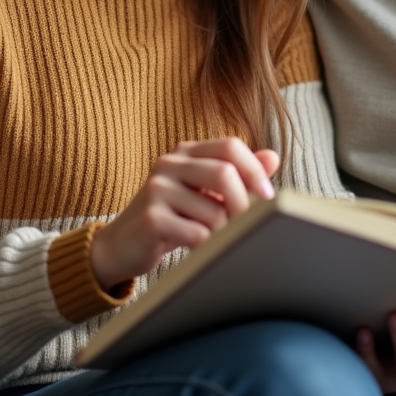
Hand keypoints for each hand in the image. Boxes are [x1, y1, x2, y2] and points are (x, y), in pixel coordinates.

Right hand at [90, 138, 278, 290]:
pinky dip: (207, 246)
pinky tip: (197, 249)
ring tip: (214, 239)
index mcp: (186, 151)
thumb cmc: (173, 217)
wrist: (122, 245)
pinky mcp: (151, 218)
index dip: (254, 170)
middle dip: (244, 204)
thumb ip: (238, 174)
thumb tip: (273, 156)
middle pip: (224, 173)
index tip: (268, 197)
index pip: (230, 146)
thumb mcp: (204, 191)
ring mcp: (156, 188)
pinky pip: (197, 234)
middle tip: (247, 225)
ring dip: (223, 232)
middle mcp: (169, 163)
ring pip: (214, 211)